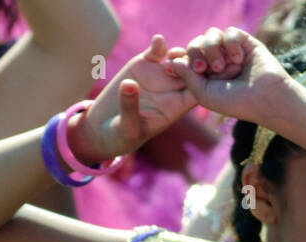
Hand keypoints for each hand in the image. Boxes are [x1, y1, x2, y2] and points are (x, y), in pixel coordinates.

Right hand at [69, 35, 198, 163]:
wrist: (104, 128)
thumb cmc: (121, 136)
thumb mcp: (127, 126)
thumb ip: (129, 107)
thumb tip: (129, 84)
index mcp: (175, 108)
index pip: (198, 93)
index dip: (202, 83)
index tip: (193, 77)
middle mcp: (170, 91)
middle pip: (193, 73)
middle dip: (196, 65)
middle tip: (187, 63)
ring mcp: (158, 77)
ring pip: (178, 59)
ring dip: (181, 53)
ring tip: (172, 56)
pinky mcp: (142, 66)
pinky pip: (155, 52)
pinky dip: (159, 44)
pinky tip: (157, 41)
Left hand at [167, 27, 292, 125]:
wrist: (267, 99)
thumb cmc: (237, 103)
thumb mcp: (204, 95)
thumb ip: (187, 77)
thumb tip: (172, 59)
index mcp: (208, 76)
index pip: (187, 58)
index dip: (178, 56)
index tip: (170, 60)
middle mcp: (219, 61)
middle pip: (196, 43)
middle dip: (195, 53)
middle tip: (203, 68)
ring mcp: (232, 52)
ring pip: (211, 35)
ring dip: (212, 49)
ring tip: (222, 67)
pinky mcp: (246, 43)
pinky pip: (230, 32)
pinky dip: (230, 44)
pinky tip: (239, 59)